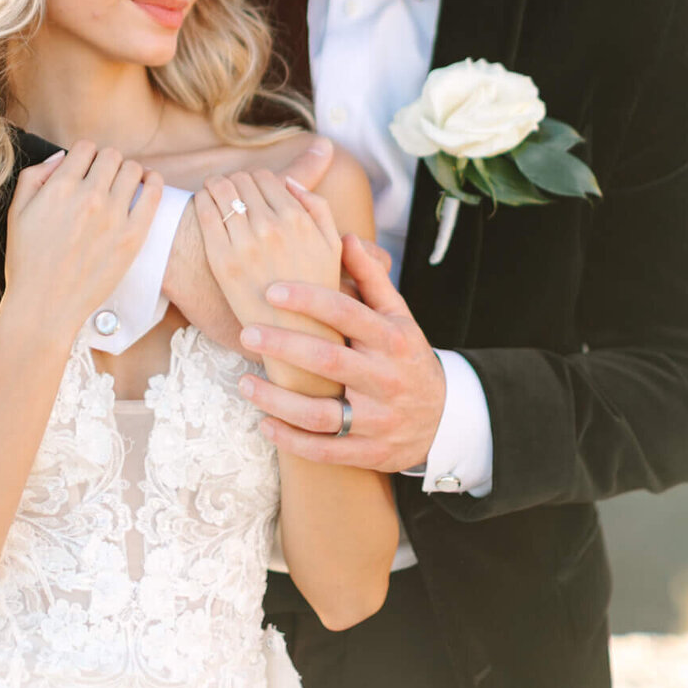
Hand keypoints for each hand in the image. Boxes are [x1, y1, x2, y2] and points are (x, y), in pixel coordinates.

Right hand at [4, 141, 162, 332]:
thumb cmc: (27, 261)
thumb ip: (35, 176)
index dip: (84, 156)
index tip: (84, 170)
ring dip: (127, 172)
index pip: (85, 148)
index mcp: (60, 187)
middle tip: (102, 180)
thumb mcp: (16, 211)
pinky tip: (148, 183)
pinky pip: (153, 193)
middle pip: (111, 155)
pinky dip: (153, 182)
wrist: (45, 305)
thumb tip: (61, 156)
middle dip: (105, 163)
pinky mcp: (133, 236)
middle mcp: (89, 196)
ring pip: (133, 169)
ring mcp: (114, 216)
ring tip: (122, 186)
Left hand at [193, 168, 341, 332]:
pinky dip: (202, 200)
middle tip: (230, 191)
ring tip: (213, 192)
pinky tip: (202, 203)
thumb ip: (318, 207)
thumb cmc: (315, 289)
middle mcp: (271, 227)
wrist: (295, 334)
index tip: (249, 188)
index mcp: (298, 219)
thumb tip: (291, 181)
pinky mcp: (221, 260)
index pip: (267, 177)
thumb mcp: (332, 245)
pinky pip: (205, 213)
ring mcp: (244, 243)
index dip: (256, 179)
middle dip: (235, 181)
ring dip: (215, 185)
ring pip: (221, 190)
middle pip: (242, 180)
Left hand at [236, 233, 447, 471]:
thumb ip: (371, 278)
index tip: (271, 290)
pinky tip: (264, 424)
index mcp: (392, 339)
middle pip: (329, 362)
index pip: (348, 314)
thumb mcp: (398, 315)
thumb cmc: (406, 356)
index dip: (309, 300)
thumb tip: (344, 235)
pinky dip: (292, 440)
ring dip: (278, 400)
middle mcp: (385, 379)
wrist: (444, 418)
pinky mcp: (370, 452)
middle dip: (284, 346)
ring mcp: (378, 419)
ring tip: (243, 383)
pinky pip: (325, 451)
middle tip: (246, 333)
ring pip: (322, 414)